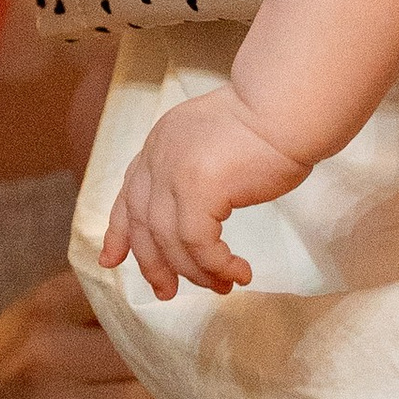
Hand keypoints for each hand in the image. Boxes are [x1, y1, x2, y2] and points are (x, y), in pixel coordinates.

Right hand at [0, 269, 252, 398]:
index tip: (244, 311)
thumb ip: (88, 303)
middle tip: (271, 371)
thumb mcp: (29, 322)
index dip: (191, 305)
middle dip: (210, 362)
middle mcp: (49, 350)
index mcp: (48, 306)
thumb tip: (167, 279)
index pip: (134, 293)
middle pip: (153, 349)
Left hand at [105, 87, 309, 300]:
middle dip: (153, 264)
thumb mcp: (210, 142)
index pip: (128, 195)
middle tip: (167, 292)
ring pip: (170, 241)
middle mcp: (157, 158)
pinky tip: (238, 272)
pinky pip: (199, 244)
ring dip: (195, 272)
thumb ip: (191, 168)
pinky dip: (217, 265)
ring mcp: (174, 173)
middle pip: (142, 224)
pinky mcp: (199, 189)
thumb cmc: (264, 125)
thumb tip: (196, 210)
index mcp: (158, 144)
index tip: (112, 260)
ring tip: (221, 286)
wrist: (286, 107)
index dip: (118, 232)